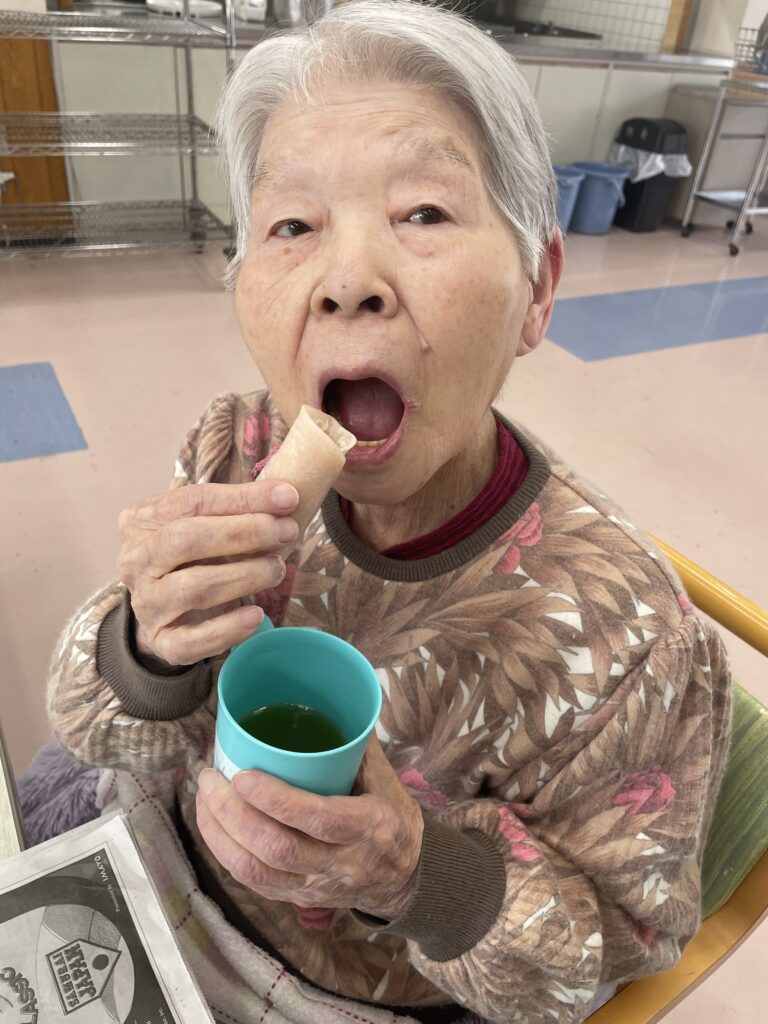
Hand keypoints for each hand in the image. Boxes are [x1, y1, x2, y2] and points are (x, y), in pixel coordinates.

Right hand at [117, 479, 299, 668]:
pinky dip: (227, 628)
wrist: (164, 609)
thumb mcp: (206, 522)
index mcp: (142, 520)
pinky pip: (192, 640)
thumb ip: (238, 507)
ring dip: (243, 576)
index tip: (287, 498)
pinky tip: (256, 615)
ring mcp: (145, 603)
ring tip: (276, 569)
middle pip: (187, 540)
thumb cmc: (192, 554)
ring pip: (192, 589)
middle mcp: (135, 560)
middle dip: (244, 533)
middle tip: (287, 532)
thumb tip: (285, 497)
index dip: (243, 498)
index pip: (192, 501)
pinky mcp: (161, 641)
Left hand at [196, 736, 423, 919]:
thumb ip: (357, 746)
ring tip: (204, 798)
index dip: (276, 800)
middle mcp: (341, 863)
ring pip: (258, 872)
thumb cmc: (394, 819)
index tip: (243, 775)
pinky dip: (226, 853)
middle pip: (278, 849)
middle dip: (233, 814)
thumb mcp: (387, 781)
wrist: (405, 880)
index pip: (319, 819)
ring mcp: (316, 887)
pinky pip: (254, 884)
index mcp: (368, 828)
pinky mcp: (298, 900)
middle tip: (211, 779)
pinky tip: (213, 826)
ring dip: (221, 835)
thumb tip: (330, 702)